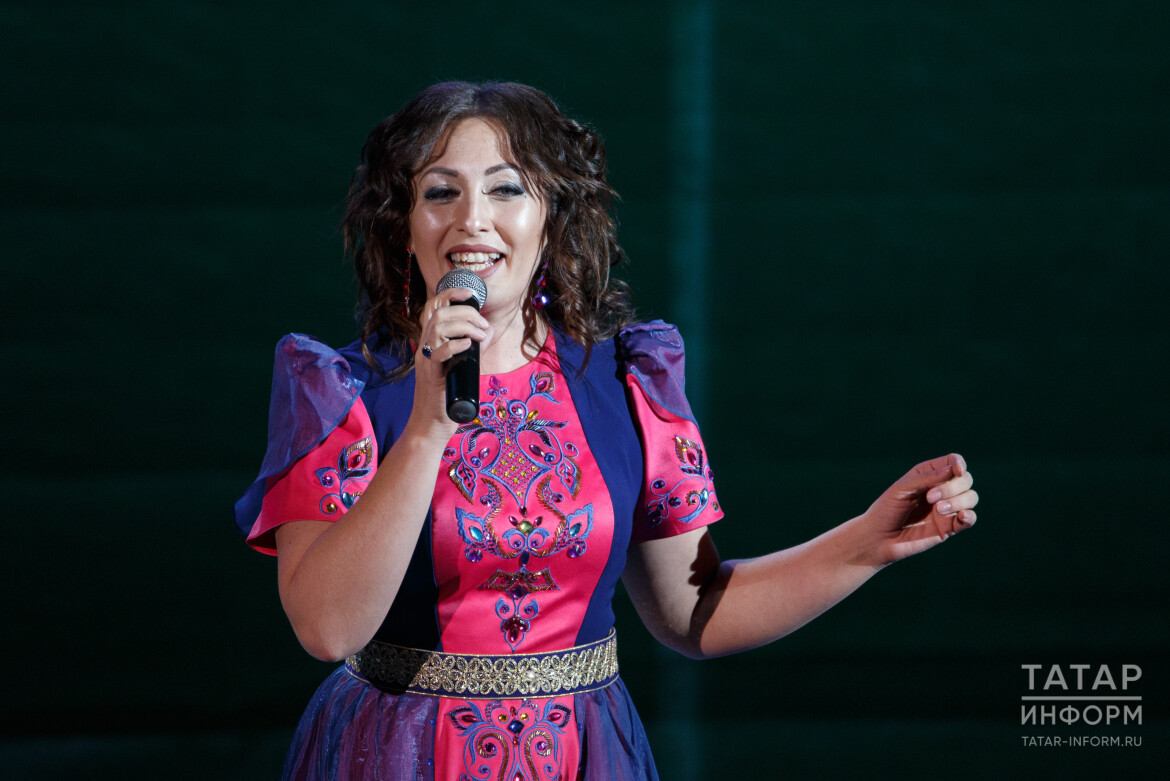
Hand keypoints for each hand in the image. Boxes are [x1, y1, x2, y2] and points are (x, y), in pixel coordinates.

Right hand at [410, 288, 492, 429]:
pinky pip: (438, 353)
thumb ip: (475, 349)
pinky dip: (455, 345)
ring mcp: (425, 361)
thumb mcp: (463, 366)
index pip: (433, 308)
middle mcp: (424, 347)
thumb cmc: (446, 397)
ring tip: (480, 334)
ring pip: (437, 328)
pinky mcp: (430, 376)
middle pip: (438, 313)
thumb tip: (489, 331)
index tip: (471, 294)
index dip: (450, 294)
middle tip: (483, 325)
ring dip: (464, 325)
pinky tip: (469, 345)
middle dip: (465, 312)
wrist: (431, 425)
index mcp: (430, 342)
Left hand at [861, 453, 978, 565]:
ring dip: (958, 501)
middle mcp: (941, 489)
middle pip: (965, 480)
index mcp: (928, 474)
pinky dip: (969, 515)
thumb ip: (927, 478)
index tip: (957, 471)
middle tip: (930, 497)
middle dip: (952, 487)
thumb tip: (954, 470)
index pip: (953, 462)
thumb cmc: (887, 509)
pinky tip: (961, 516)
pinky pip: (969, 518)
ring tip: (938, 510)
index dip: (959, 464)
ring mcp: (947, 508)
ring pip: (971, 497)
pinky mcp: (949, 527)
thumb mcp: (903, 489)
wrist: (878, 538)